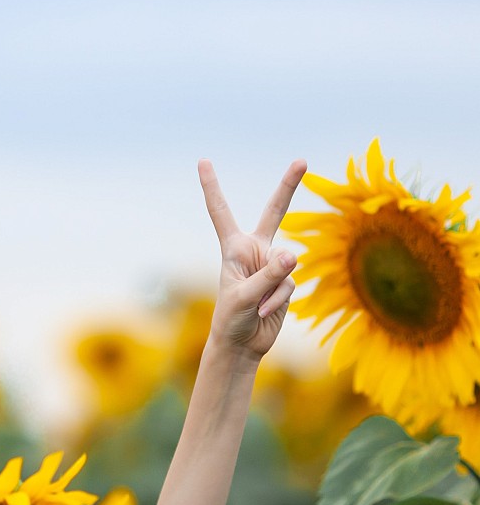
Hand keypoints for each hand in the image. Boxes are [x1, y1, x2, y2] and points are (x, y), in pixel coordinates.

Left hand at [199, 158, 306, 359]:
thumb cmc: (231, 318)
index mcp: (233, 247)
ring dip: (271, 290)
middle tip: (301, 160)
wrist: (242, 343)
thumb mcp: (244, 297)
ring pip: (286, 266)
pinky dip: (277, 301)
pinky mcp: (285, 281)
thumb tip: (295, 254)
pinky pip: (290, 285)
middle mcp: (254, 250)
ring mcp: (272, 265)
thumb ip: (269, 275)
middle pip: (274, 213)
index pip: (221, 211)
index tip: (203, 161)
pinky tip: (265, 312)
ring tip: (255, 306)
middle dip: (288, 187)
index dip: (212, 186)